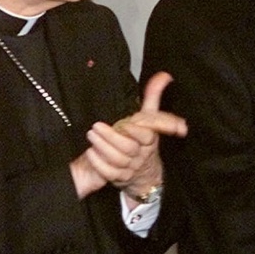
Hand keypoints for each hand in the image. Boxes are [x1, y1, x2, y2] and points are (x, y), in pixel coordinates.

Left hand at [70, 72, 187, 199]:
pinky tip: (91, 153)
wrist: (145, 172)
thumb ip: (153, 96)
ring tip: (91, 135)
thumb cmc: (144, 141)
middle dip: (111, 137)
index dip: (136, 131)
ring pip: (117, 160)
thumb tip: (164, 75)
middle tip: (96, 126)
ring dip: (102, 147)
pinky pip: (108, 172)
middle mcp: (142, 154)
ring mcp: (131, 167)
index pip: (147, 135)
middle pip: (128, 148)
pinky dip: (98, 163)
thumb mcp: (149, 119)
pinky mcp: (120, 178)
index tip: (127, 124)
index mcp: (150, 139)